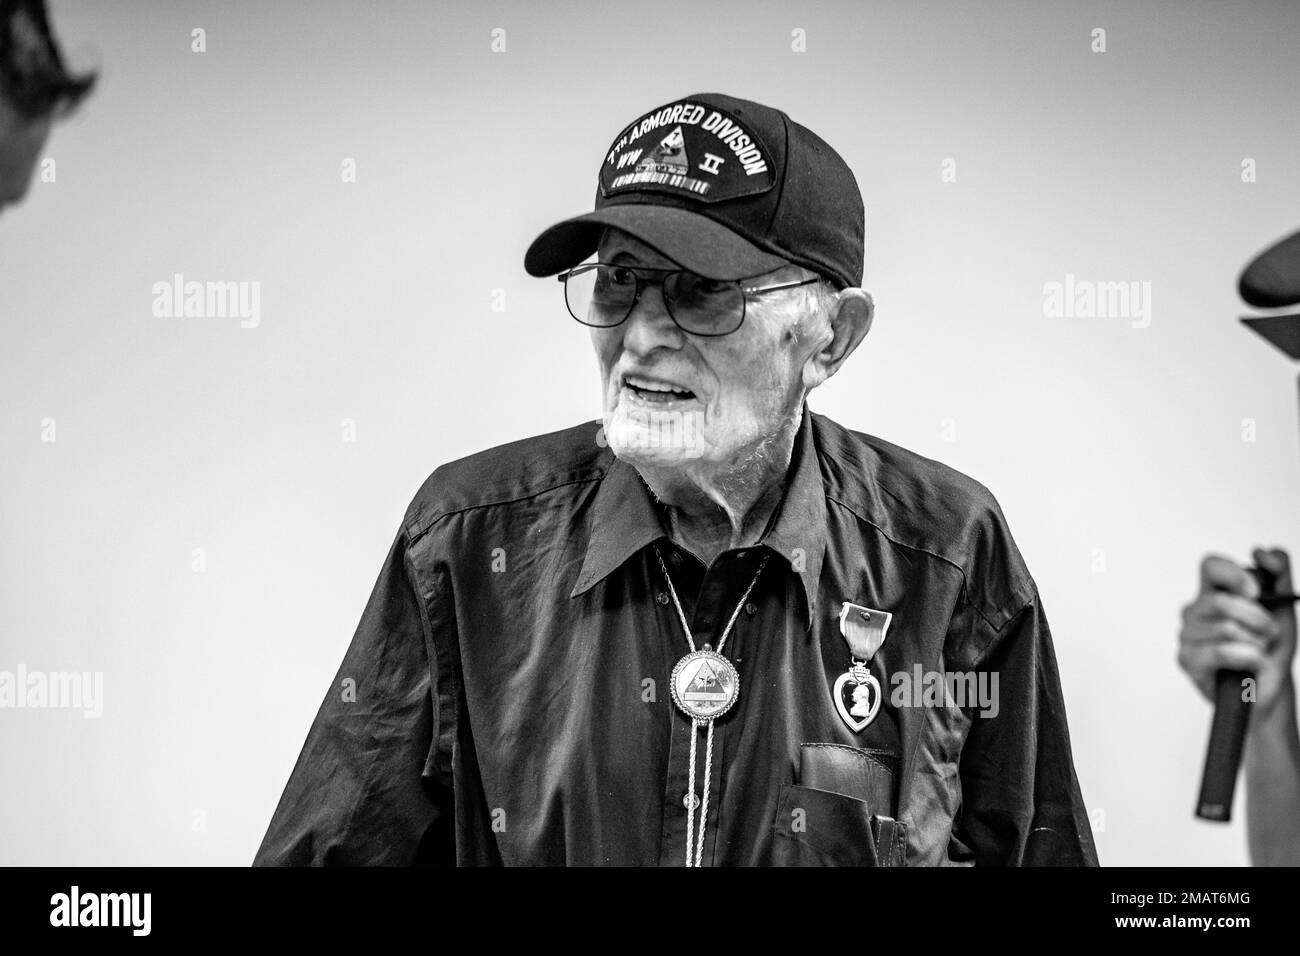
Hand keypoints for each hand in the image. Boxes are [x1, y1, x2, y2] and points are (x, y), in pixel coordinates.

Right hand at [1178, 548, 1295, 710]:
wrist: (1269, 689)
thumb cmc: (1270, 649)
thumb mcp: (1284, 609)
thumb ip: (1279, 576)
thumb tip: (1264, 552)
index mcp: (1214, 592)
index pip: (1210, 566)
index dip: (1233, 574)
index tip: (1256, 591)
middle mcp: (1196, 610)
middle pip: (1221, 601)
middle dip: (1257, 619)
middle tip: (1269, 632)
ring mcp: (1187, 634)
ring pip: (1224, 628)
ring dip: (1255, 643)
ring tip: (1259, 651)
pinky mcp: (1186, 659)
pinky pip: (1220, 652)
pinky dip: (1247, 659)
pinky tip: (1251, 665)